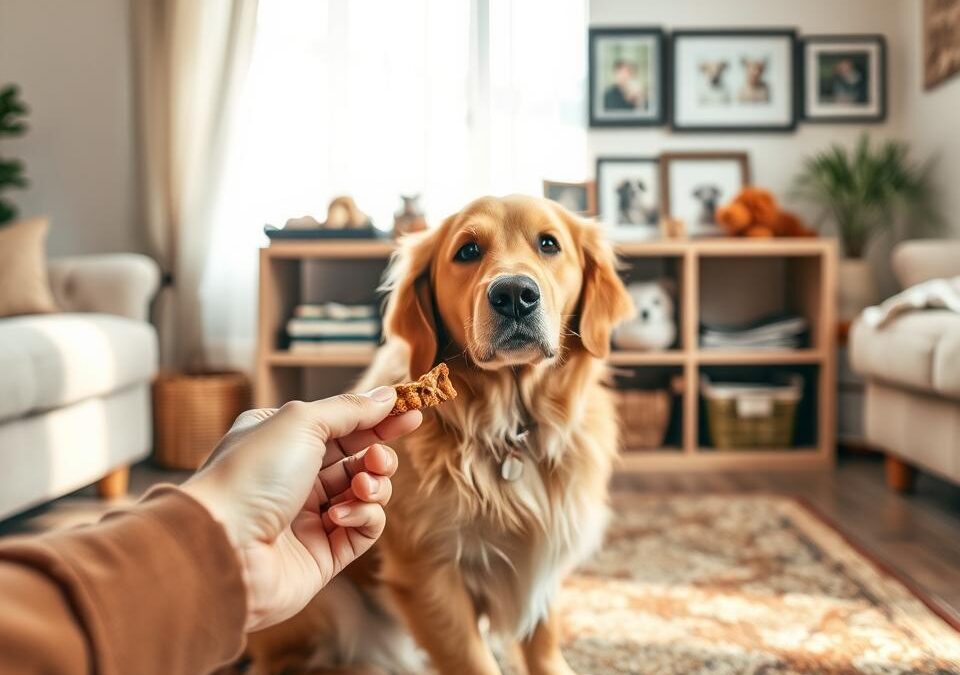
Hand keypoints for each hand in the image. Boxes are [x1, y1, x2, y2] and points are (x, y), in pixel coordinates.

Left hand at [181, 387, 420, 631]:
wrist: (222, 549)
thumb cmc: (251, 476)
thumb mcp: (301, 423)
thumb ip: (349, 410)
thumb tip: (385, 396)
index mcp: (281, 440)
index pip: (342, 424)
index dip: (379, 418)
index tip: (412, 413)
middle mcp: (294, 477)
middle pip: (358, 458)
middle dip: (378, 454)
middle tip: (380, 457)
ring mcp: (308, 517)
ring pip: (366, 493)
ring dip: (373, 486)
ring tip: (361, 487)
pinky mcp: (323, 554)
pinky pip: (363, 529)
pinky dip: (364, 517)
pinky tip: (344, 515)